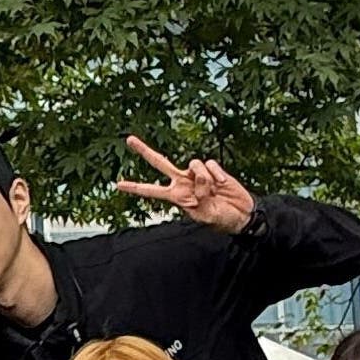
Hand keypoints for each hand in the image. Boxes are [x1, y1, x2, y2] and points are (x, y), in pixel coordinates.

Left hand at [114, 137, 254, 232]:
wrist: (240, 213)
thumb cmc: (220, 219)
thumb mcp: (206, 216)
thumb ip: (199, 198)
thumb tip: (198, 179)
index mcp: (176, 197)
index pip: (152, 191)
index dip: (136, 187)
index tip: (119, 185)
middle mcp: (182, 182)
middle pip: (160, 163)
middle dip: (144, 151)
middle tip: (129, 140)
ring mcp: (196, 174)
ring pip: (193, 165)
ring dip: (205, 179)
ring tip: (214, 191)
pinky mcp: (211, 168)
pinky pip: (209, 164)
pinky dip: (216, 174)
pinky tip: (222, 184)